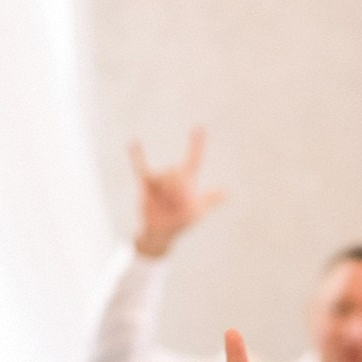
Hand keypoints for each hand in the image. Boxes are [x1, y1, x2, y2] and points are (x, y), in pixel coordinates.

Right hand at [130, 128, 225, 257]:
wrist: (162, 232)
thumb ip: (210, 199)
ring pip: (164, 176)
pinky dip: (136, 156)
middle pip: (177, 172)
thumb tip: (227, 192)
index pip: (194, 158)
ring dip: (166, 193)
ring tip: (165, 204)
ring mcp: (159, 178)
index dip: (197, 144)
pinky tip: (134, 142)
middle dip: (178, 190)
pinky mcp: (146, 183)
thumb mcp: (198, 211)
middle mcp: (174, 175)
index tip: (200, 128)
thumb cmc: (181, 221)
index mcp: (188, 179)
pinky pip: (140, 167)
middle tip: (176, 204)